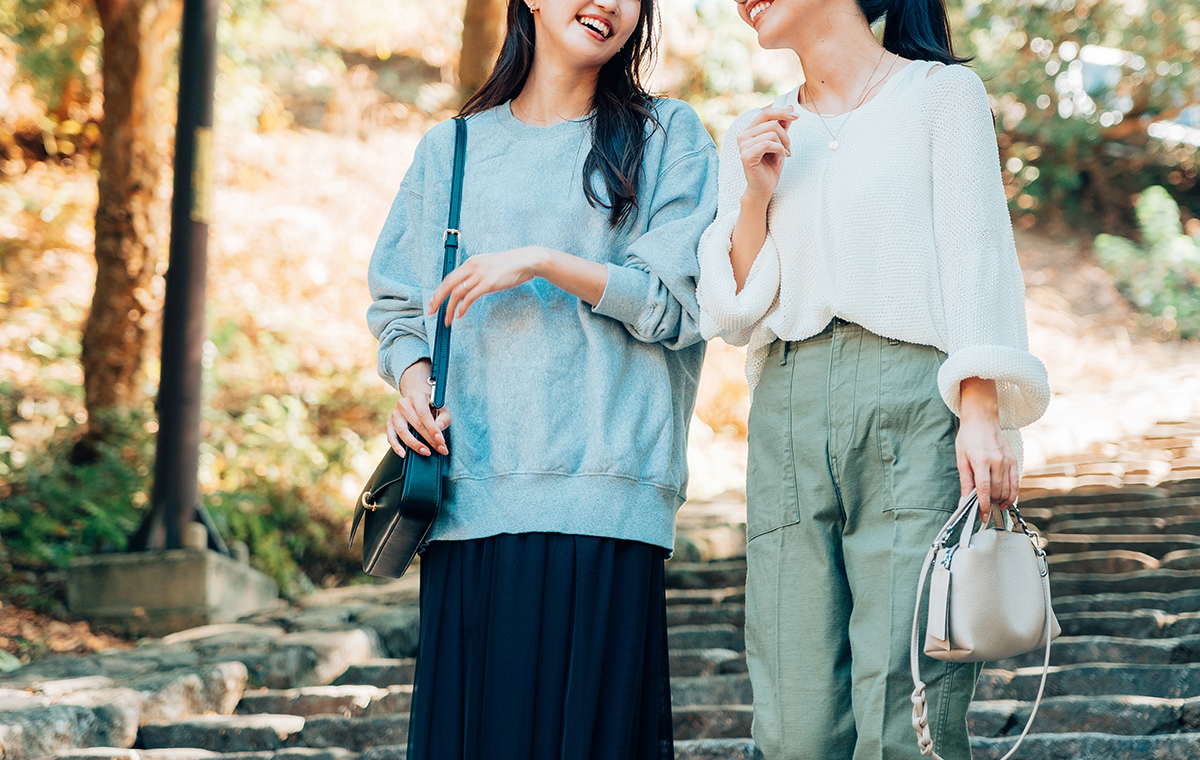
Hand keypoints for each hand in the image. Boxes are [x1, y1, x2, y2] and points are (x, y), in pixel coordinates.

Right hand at [386, 359, 450, 457]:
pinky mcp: (390, 424)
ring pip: (402, 431)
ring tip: (426, 452)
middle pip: (415, 424)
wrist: (416, 402)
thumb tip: (439, 428)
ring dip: (415, 444)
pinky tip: (403, 454)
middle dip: (429, 439)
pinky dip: (396, 446)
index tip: (441, 440)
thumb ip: (444, 418)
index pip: (424, 414)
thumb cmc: (431, 407)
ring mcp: (395, 414)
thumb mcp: (442, 409)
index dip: (432, 428)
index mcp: (417, 397)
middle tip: (440, 449)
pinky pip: (391, 436)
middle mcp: (403, 404)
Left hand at [428, 247, 543, 324]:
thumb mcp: (489, 266)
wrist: (526, 261)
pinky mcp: (488, 284)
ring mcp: (479, 275)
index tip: (434, 301)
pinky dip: (462, 308)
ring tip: (447, 319)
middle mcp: (472, 267)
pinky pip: (469, 298)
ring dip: (449, 308)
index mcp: (471, 262)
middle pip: (447, 285)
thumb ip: (477, 274)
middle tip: (431, 312)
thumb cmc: (511, 265)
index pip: (449, 277)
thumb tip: (469, 287)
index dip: (439, 291)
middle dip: (437, 300)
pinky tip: (460, 315)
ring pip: (456, 293)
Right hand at [738, 106, 797, 205]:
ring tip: (782, 156)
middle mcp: (743, 136)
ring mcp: (743, 146)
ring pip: (772, 134)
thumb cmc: (770, 166)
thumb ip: (783, 125)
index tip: (797, 116)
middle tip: (788, 149)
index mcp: (749, 131)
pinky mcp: (746, 155)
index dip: (782, 112)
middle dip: (786, 136)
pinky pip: (768, 144)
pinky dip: (779, 151)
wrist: (764, 188)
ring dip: (783, 145)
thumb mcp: (780, 142)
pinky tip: (780, 159)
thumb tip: (790, 106)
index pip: (765, 114)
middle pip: (772, 123)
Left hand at [955, 378, 1017, 524]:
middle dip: (990, 504)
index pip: (984, 489)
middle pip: (997, 491)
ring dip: (1000, 501)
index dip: (983, 505)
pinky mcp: (1014, 461)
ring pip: (1007, 489)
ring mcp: (1008, 461)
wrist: (982, 419)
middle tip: (983, 510)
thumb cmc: (968, 438)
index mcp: (981, 460)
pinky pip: (1016, 482)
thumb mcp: (961, 459)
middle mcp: (997, 461)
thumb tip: (964, 502)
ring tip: (992, 505)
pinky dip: (1012, 494)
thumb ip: (965, 482)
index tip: (981, 516)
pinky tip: (1005, 500)